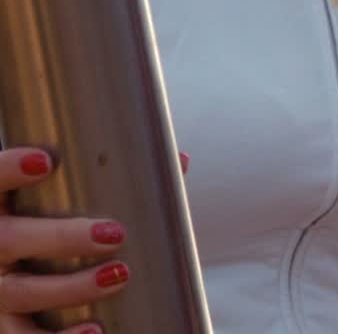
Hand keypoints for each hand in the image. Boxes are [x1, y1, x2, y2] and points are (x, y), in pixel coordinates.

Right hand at [0, 148, 189, 333]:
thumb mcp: (72, 199)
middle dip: (61, 237)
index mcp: (0, 206)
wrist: (33, 268)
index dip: (8, 169)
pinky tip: (95, 331)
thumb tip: (180, 160)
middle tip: (115, 234)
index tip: (45, 161)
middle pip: (8, 240)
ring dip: (70, 287)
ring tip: (119, 275)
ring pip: (18, 291)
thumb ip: (116, 180)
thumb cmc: (57, 225)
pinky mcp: (5, 322)